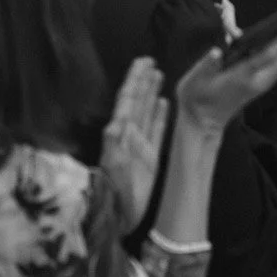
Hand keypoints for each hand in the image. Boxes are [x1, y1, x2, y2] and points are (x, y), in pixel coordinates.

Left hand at [100, 55, 169, 227]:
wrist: (117, 215)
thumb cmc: (114, 189)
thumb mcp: (112, 165)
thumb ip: (114, 143)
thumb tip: (116, 122)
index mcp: (119, 131)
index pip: (127, 99)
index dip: (134, 80)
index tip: (142, 61)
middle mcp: (130, 134)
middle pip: (138, 101)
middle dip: (143, 81)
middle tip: (151, 61)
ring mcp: (140, 145)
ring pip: (147, 111)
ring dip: (151, 93)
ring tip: (158, 75)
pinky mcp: (151, 156)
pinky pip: (157, 130)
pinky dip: (160, 115)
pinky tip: (164, 103)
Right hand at [174, 16, 276, 132]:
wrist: (202, 124)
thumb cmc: (196, 100)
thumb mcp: (194, 81)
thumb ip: (205, 65)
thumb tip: (216, 52)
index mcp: (242, 77)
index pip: (271, 55)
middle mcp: (257, 82)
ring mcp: (261, 85)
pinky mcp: (260, 86)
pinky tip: (275, 39)